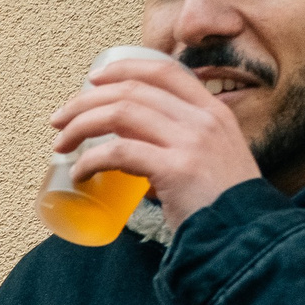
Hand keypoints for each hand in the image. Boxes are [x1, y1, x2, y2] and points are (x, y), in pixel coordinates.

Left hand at [52, 56, 260, 230]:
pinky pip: (119, 153)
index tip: (92, 80)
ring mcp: (191, 142)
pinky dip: (90, 160)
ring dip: (81, 126)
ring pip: (121, 114)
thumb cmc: (221, 204)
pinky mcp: (176, 170)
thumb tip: (135, 151)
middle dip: (86, 101)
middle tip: (59, 120)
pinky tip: (78, 173)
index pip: (164, 71)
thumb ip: (180, 146)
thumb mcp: (210, 159)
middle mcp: (203, 119)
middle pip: (133, 90)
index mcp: (212, 111)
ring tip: (59, 145)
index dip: (123, 69)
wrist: (246, 234)